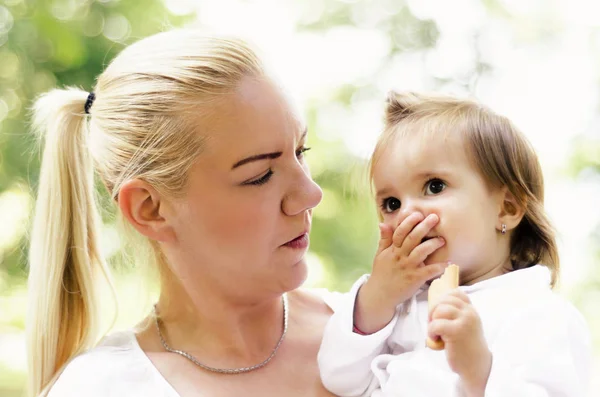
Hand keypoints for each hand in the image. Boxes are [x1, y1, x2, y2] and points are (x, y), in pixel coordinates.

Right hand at [354, 212, 446, 333]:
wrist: (379, 295)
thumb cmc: (381, 274)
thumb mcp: (380, 255)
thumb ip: (384, 239)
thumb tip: (383, 223)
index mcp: (392, 250)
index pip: (400, 232)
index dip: (408, 222)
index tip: (418, 214)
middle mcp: (399, 256)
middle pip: (412, 238)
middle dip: (424, 226)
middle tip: (435, 217)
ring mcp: (407, 268)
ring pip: (420, 252)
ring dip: (432, 244)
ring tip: (442, 240)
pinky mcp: (414, 279)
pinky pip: (428, 271)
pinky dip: (439, 267)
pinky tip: (448, 263)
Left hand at [428, 290, 491, 396]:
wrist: (476, 366)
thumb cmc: (467, 346)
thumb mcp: (466, 325)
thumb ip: (458, 314)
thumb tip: (436, 303)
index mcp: (471, 310)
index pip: (455, 293)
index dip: (443, 300)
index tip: (440, 313)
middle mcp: (469, 313)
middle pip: (444, 300)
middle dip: (434, 310)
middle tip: (433, 323)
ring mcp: (464, 321)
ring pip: (439, 309)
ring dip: (432, 320)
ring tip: (435, 332)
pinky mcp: (456, 331)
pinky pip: (436, 324)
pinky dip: (431, 331)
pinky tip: (435, 338)